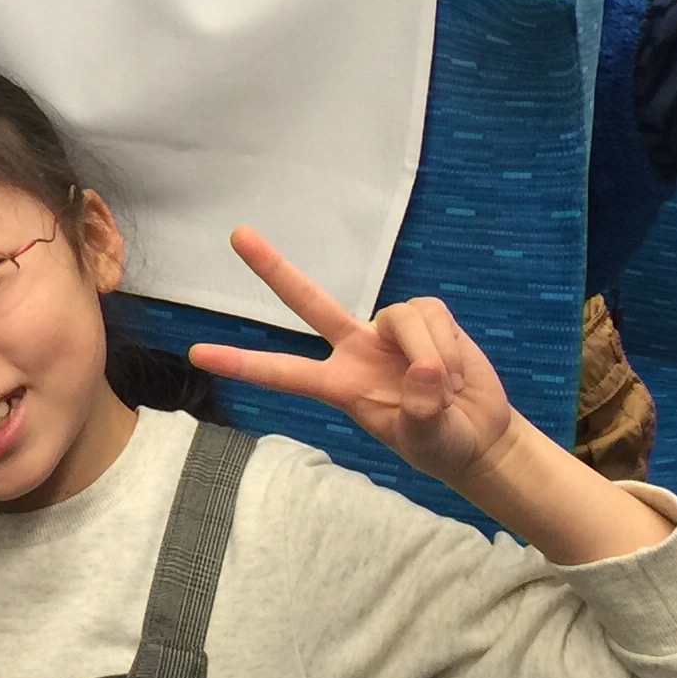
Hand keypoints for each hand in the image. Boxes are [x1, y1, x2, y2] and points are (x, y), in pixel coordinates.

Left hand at [186, 228, 526, 492]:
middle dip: (274, 269)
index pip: (284, 372)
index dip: (243, 363)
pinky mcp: (425, 316)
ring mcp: (388, 330)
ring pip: (400, 318)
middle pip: (308, 301)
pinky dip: (446, 345)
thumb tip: (422, 374)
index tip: (196, 353)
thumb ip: (419, 414)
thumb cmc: (440, 443)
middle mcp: (355, 349)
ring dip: (430, 357)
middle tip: (236, 234)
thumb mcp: (425, 441)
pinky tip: (456, 371)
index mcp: (339, 386)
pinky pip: (431, 315)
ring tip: (445, 390)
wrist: (479, 435)